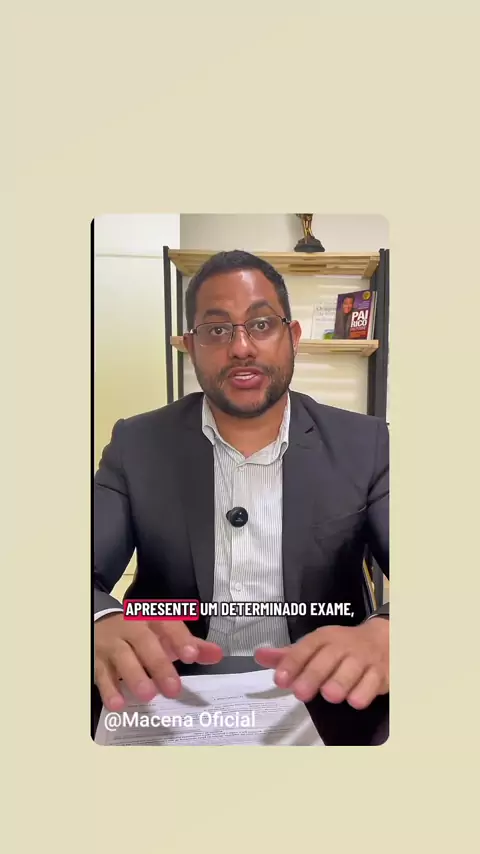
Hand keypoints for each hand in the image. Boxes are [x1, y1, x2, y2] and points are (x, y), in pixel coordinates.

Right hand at [94, 614, 222, 710]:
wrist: (101, 624)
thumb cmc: (141, 634)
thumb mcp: (165, 636)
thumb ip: (190, 646)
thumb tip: (217, 655)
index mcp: (152, 620)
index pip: (168, 625)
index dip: (179, 639)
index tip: (191, 656)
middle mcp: (131, 628)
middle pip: (145, 642)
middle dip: (159, 665)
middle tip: (173, 689)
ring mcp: (112, 644)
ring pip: (122, 657)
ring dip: (135, 676)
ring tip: (148, 695)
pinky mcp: (97, 660)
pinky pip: (101, 674)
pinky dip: (108, 689)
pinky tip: (118, 704)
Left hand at [255, 618, 388, 709]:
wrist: (383, 640)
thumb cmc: (342, 648)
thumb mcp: (316, 647)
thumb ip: (288, 655)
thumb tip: (259, 655)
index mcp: (325, 638)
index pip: (306, 647)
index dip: (292, 663)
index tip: (279, 679)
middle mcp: (343, 646)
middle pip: (327, 659)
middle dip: (313, 675)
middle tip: (301, 693)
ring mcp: (363, 659)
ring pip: (351, 671)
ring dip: (340, 683)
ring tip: (330, 695)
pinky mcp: (380, 674)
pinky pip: (372, 684)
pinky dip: (363, 692)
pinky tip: (355, 699)